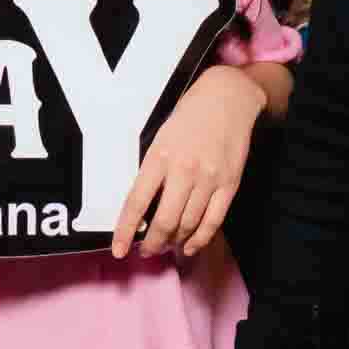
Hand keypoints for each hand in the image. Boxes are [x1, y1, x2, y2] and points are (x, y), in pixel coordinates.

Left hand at [111, 69, 269, 260]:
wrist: (227, 98)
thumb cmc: (189, 116)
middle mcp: (184, 170)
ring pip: (188, 224)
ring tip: (167, 247)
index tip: (119, 251)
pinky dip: (200, 239)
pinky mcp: (229, 184)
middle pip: (165, 221)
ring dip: (174, 242)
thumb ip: (152, 170)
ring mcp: (209, 178)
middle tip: (147, 251)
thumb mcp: (160, 137)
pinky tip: (190, 247)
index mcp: (160, 156)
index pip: (136, 202)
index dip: (126, 231)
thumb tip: (143, 207)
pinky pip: (213, 221)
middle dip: (153, 244)